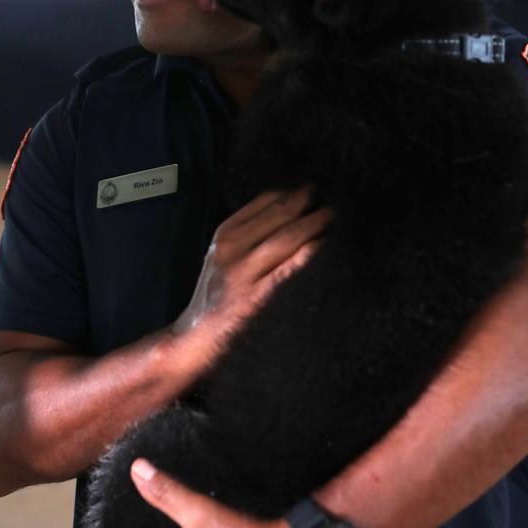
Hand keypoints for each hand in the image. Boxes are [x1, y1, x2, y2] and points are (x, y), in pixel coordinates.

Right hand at [173, 187, 331, 339]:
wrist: (193, 339)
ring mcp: (243, 274)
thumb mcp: (223, 256)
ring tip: (334, 216)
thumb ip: (248, 233)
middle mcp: (232, 249)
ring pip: (286, 238)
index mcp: (225, 234)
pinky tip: (323, 245)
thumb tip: (290, 208)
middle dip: (308, 202)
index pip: (265, 201)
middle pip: (279, 215)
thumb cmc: (216, 296)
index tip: (313, 188)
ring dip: (314, 223)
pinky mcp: (255, 299)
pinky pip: (288, 269)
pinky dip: (308, 253)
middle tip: (334, 197)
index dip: (293, 191)